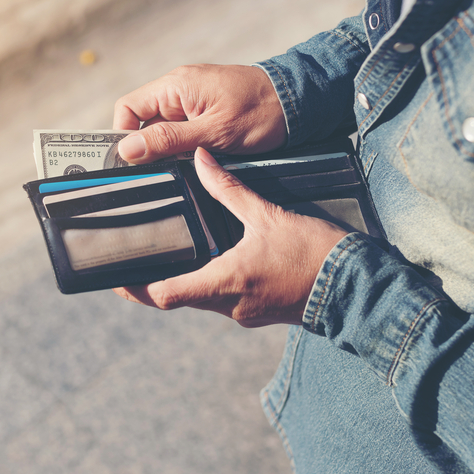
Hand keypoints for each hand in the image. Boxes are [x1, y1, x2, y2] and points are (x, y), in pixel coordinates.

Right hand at [112, 64, 286, 163]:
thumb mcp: (213, 132)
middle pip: (143, 121)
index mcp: (175, 86)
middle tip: (165, 167)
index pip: (127, 109)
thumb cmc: (261, 111)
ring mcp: (192, 98)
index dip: (124, 136)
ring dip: (170, 148)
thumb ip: (168, 140)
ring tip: (188, 161)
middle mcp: (178, 88)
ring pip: (162, 128)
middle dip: (149, 147)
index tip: (134, 162)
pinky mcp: (205, 109)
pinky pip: (182, 129)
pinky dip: (185, 145)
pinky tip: (199, 156)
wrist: (298, 102)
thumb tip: (127, 149)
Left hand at [113, 148, 348, 326]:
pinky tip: (213, 265)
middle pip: (179, 301)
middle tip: (135, 266)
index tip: (119, 278)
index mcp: (225, 281)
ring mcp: (246, 313)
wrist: (354, 285)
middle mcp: (230, 305)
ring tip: (170, 260)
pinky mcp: (261, 312)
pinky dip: (211, 286)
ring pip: (203, 301)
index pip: (166, 295)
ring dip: (185, 285)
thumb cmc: (312, 253)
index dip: (138, 289)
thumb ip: (228, 189)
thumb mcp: (267, 215)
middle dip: (156, 285)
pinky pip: (226, 302)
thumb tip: (201, 161)